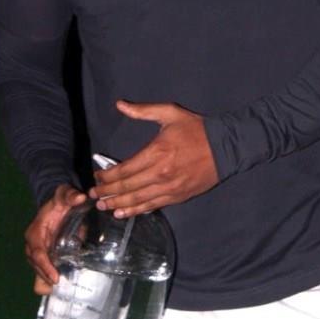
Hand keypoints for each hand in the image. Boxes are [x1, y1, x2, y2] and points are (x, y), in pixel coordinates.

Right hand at [24, 183, 86, 292]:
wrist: (56, 203)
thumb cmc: (59, 201)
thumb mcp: (64, 194)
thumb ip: (71, 195)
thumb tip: (80, 197)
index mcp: (35, 233)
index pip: (37, 253)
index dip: (45, 266)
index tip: (56, 277)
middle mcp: (32, 245)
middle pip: (36, 266)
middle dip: (47, 276)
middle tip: (63, 285)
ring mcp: (36, 252)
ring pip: (38, 272)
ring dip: (48, 280)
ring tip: (64, 285)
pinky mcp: (43, 256)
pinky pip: (42, 272)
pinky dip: (49, 279)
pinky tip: (62, 282)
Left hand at [89, 101, 218, 217]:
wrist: (225, 147)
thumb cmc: (196, 129)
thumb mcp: (170, 113)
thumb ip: (143, 111)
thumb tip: (120, 105)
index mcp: (157, 152)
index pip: (124, 170)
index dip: (107, 176)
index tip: (97, 177)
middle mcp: (160, 174)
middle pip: (127, 187)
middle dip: (108, 192)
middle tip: (94, 195)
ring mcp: (170, 188)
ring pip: (138, 200)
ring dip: (118, 205)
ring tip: (103, 206)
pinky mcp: (178, 197)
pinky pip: (152, 206)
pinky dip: (136, 211)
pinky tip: (124, 214)